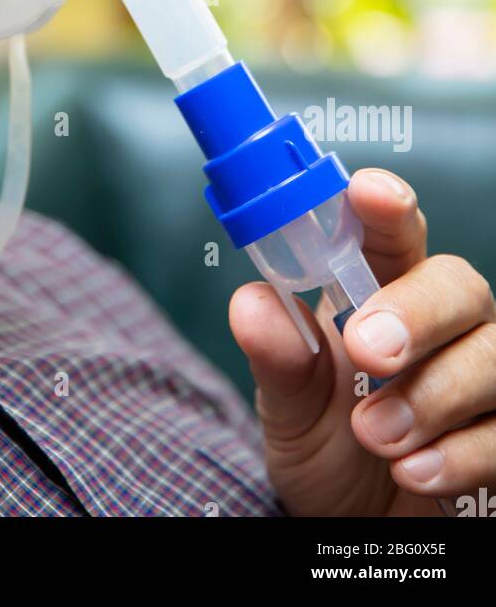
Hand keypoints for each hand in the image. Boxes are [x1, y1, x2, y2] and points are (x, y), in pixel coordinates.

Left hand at [229, 168, 495, 516]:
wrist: (352, 527)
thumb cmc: (326, 445)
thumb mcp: (288, 406)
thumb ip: (278, 356)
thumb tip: (251, 304)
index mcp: (381, 290)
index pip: (393, 229)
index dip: (386, 204)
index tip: (369, 194)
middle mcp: (441, 325)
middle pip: (459, 284)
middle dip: (415, 312)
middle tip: (367, 351)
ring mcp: (480, 379)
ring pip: (494, 356)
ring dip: (431, 396)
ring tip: (373, 435)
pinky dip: (460, 455)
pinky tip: (414, 472)